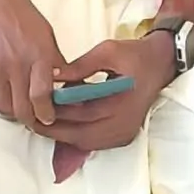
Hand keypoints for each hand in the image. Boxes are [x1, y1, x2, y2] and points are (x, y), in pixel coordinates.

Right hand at [0, 0, 66, 126]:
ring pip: (6, 106)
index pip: (44, 94)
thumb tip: (62, 79)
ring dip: (16, 112)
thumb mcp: (44, 29)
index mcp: (38, 53)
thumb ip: (52, 56)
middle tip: (39, 120)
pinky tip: (8, 96)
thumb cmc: (16, 8)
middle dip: (33, 119)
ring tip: (24, 110)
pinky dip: (1, 100)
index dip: (48, 112)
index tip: (51, 118)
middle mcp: (17, 65)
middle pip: (24, 108)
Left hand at [35, 31, 175, 152]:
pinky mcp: (122, 137)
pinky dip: (75, 135)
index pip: (82, 112)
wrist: (161, 64)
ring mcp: (124, 134)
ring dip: (62, 134)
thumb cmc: (135, 55)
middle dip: (53, 127)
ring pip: (84, 142)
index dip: (57, 109)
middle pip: (80, 133)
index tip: (38, 102)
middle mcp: (125, 124)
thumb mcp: (108, 50)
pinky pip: (92, 143)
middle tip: (32, 117)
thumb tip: (51, 76)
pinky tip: (63, 124)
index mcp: (124, 103)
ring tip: (43, 120)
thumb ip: (80, 65)